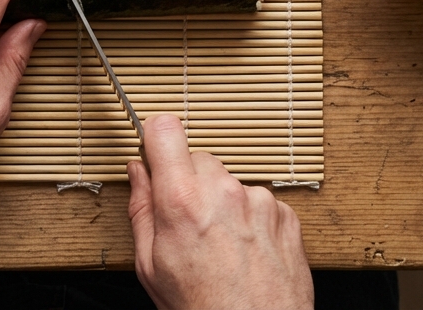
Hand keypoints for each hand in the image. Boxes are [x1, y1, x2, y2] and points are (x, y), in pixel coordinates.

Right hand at [128, 114, 313, 309]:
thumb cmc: (204, 309)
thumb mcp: (151, 267)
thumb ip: (141, 209)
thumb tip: (137, 173)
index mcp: (183, 202)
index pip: (166, 130)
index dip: (157, 138)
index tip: (156, 152)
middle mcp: (224, 192)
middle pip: (198, 159)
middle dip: (189, 182)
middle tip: (188, 223)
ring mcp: (259, 201)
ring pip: (230, 183)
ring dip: (223, 204)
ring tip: (221, 247)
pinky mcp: (285, 214)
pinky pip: (258, 202)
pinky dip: (251, 221)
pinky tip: (244, 252)